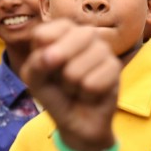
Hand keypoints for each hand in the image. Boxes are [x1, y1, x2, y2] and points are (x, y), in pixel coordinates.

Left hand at [19, 19, 119, 150]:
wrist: (77, 120)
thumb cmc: (55, 94)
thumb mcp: (35, 80)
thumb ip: (35, 64)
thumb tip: (49, 56)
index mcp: (62, 32)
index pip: (49, 30)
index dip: (43, 51)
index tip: (43, 64)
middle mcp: (84, 35)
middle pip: (75, 36)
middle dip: (60, 68)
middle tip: (62, 79)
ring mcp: (102, 49)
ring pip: (81, 65)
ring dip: (72, 85)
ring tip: (76, 87)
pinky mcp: (115, 67)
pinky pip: (92, 82)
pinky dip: (86, 94)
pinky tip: (89, 94)